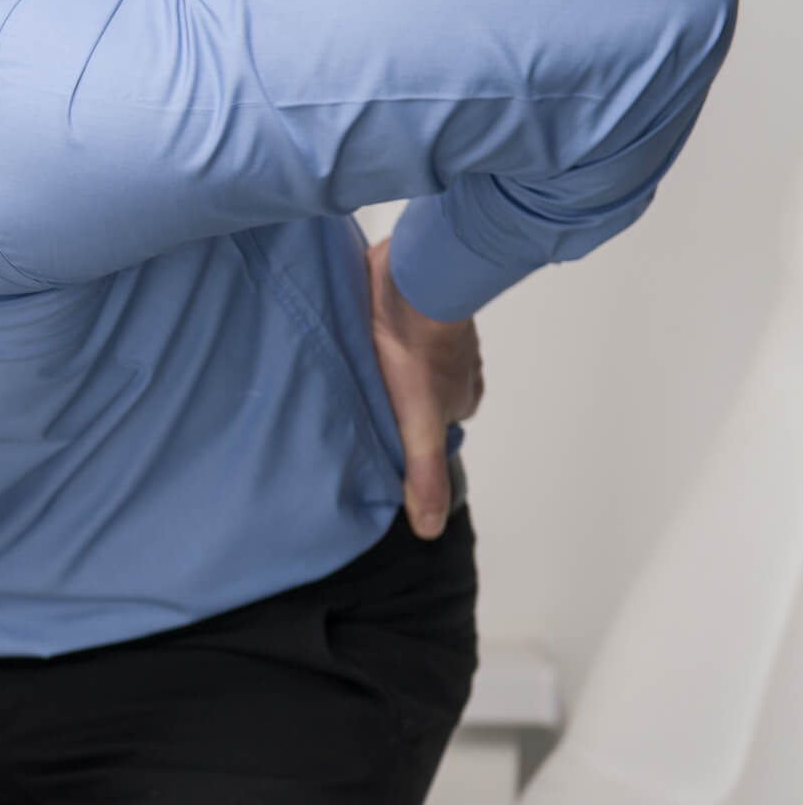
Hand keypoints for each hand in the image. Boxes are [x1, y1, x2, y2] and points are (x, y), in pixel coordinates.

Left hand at [366, 236, 483, 538]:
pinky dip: (370, 334)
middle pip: (414, 396)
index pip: (427, 432)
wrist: (412, 275)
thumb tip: (430, 529)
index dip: (399, 439)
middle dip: (387, 403)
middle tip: (351, 406)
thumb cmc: (417, 350)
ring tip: (343, 375)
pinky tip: (347, 338)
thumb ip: (423, 474)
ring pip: (400, 361)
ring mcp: (432, 328)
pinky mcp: (406, 299)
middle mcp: (454, 363)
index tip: (370, 438)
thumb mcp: (419, 422)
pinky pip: (387, 326)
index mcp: (462, 395)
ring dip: (377, 367)